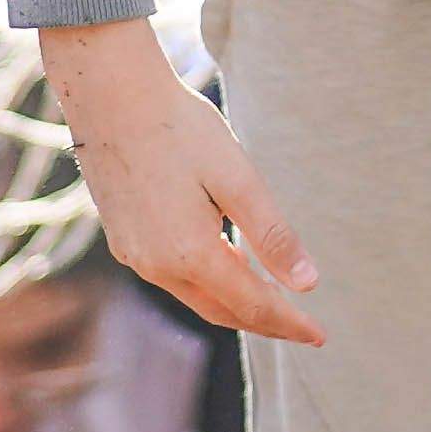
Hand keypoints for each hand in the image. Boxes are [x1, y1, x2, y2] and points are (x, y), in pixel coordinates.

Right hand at [38, 18, 324, 345]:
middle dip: (266, 322)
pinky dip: (207, 284)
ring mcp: (134, 255)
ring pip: (195, 297)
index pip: (252, 306)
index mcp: (190, 253)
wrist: (110, 96)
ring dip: (235, 305)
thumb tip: (307, 285)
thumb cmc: (179, 127)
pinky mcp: (123, 240)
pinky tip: (226, 268)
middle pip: (222, 311)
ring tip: (272, 303)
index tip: (321, 335)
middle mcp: (156, 266)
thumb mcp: (237, 177)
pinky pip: (173, 278)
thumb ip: (271, 235)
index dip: (289, 323)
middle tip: (303, 328)